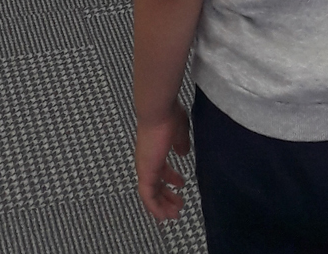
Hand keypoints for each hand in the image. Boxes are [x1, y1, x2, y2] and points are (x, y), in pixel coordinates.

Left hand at [135, 99, 189, 220]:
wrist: (157, 110)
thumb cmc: (169, 116)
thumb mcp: (179, 131)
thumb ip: (181, 143)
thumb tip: (183, 153)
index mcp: (154, 150)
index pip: (161, 169)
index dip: (170, 179)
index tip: (181, 185)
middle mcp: (147, 160)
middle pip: (156, 184)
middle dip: (167, 196)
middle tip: (179, 205)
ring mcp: (144, 166)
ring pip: (150, 193)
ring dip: (162, 206)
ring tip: (174, 214)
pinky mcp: (145, 172)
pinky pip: (147, 196)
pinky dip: (154, 208)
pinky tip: (163, 216)